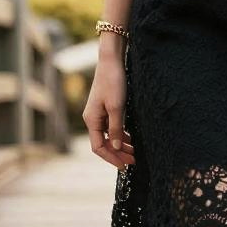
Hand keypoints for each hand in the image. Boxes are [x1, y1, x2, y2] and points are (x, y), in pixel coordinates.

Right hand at [82, 53, 135, 168]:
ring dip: (121, 145)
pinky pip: (112, 126)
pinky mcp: (106, 107)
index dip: (111, 158)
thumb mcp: (117, 107)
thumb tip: (117, 148)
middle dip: (117, 154)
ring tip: (134, 153)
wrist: (112, 60)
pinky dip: (121, 134)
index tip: (124, 166)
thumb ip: (117, 128)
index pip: (98, 147)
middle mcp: (93, 118)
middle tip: (133, 162)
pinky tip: (131, 139)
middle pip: (104, 143)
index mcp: (92, 120)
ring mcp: (99, 113)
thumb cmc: (113, 81)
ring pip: (109, 135)